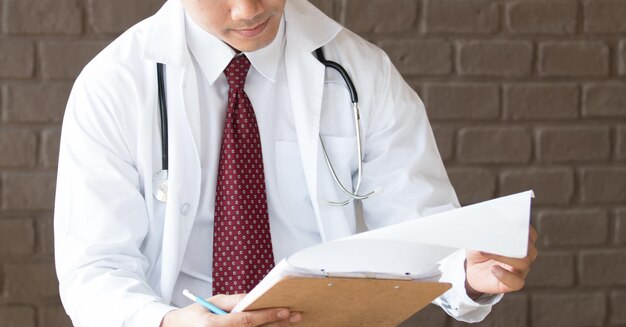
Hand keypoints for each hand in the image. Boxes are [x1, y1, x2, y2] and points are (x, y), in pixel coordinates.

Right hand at [160, 293, 301, 326]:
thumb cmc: (195, 315)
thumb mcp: (212, 303)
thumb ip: (234, 301)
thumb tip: (255, 296)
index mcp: (215, 326)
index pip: (247, 321)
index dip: (268, 315)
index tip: (285, 310)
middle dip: (278, 323)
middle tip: (296, 315)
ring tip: (292, 322)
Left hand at [465, 225, 537, 297]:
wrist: (473, 269)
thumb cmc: (480, 249)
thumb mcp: (479, 238)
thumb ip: (485, 233)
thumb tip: (487, 231)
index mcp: (520, 240)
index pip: (529, 233)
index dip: (522, 229)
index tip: (509, 224)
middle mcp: (525, 254)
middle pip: (529, 248)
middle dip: (513, 243)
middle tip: (496, 239)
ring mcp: (521, 269)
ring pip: (523, 262)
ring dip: (504, 256)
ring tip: (486, 252)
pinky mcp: (513, 283)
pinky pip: (517, 281)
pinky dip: (505, 275)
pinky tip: (494, 269)